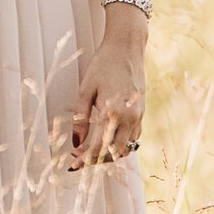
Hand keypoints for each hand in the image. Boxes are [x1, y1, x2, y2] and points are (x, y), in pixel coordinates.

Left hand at [65, 21, 146, 170]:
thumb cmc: (103, 65)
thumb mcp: (85, 89)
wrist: (126, 48)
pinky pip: (132, 139)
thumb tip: (75, 143)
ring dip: (109, 155)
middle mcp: (130, 118)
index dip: (84, 159)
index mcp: (113, 112)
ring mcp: (139, 117)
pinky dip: (119, 145)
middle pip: (113, 153)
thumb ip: (81, 118)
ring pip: (125, 148)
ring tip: (90, 153)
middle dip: (96, 160)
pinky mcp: (142, 114)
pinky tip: (106, 142)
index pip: (98, 146)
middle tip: (78, 160)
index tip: (72, 164)